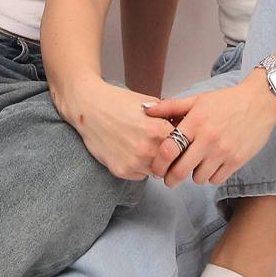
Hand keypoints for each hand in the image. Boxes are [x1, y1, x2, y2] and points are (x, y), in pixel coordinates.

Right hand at [57, 80, 176, 179]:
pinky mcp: (122, 171)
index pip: (184, 147)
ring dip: (156, 164)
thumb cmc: (119, 102)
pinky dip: (140, 167)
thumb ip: (169, 117)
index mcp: (159, 130)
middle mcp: (149, 149)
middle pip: (173, 163)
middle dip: (172, 157)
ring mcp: (135, 162)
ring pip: (157, 172)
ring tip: (146, 148)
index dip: (183, 144)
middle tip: (166, 150)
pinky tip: (131, 151)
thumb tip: (186, 127)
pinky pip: (141, 175)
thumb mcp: (149, 103)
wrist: (89, 107)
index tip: (180, 142)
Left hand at [143, 78, 275, 186]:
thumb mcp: (197, 99)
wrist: (260, 102)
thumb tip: (144, 108)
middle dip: (171, 178)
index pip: (168, 149)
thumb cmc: (226, 101)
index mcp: (195, 122)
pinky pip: (216, 179)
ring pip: (198, 178)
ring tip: (195, 166)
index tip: (156, 169)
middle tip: (169, 179)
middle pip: (181, 170)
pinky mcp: (237, 161)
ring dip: (193, 175)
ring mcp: (223, 151)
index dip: (158, 164)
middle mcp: (208, 139)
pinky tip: (211, 166)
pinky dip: (211, 176)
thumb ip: (170, 106)